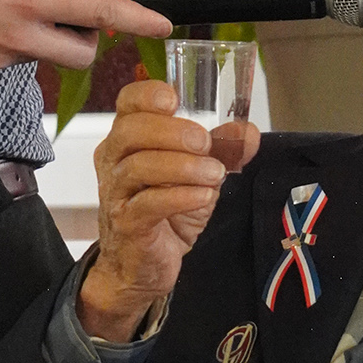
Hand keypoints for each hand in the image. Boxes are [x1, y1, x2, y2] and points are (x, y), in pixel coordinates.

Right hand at [0, 0, 171, 69]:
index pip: (97, 12)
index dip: (135, 20)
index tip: (163, 26)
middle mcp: (19, 35)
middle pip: (81, 53)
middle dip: (89, 39)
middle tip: (69, 10)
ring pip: (46, 55)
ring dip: (47, 35)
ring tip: (8, 2)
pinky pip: (15, 57)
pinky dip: (16, 40)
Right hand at [81, 79, 261, 342]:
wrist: (141, 267)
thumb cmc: (164, 213)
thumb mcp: (197, 176)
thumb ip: (221, 150)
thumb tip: (248, 131)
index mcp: (127, 139)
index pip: (127, 103)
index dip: (148, 95)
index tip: (175, 100)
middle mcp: (114, 160)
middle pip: (130, 131)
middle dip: (172, 132)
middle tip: (204, 143)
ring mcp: (116, 193)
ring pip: (138, 167)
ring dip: (183, 167)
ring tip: (214, 175)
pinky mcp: (126, 224)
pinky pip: (147, 204)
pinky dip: (180, 196)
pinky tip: (204, 197)